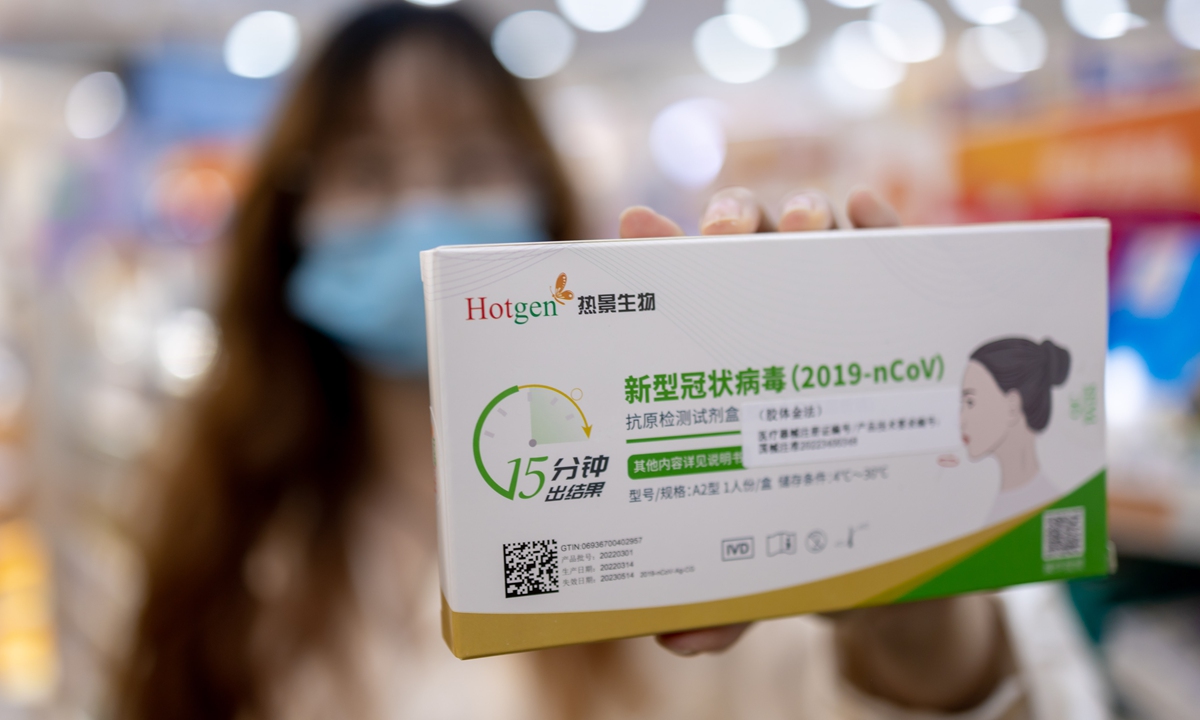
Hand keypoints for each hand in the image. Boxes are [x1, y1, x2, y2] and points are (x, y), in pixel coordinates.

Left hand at [620, 187, 1009, 710]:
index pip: (678, 296)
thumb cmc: (804, 542)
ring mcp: (838, 312)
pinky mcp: (909, 316)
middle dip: (734, 223)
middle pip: (745, 247)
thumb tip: (677, 639)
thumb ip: (721, 599)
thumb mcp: (760, 566)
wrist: (896, 556)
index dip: (655, 256)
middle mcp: (771, 324)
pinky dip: (880, 222)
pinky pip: (898, 255)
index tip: (635, 232)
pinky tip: (868, 212)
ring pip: (814, 235)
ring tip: (804, 225)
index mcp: (718, 368)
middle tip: (731, 238)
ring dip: (803, 215)